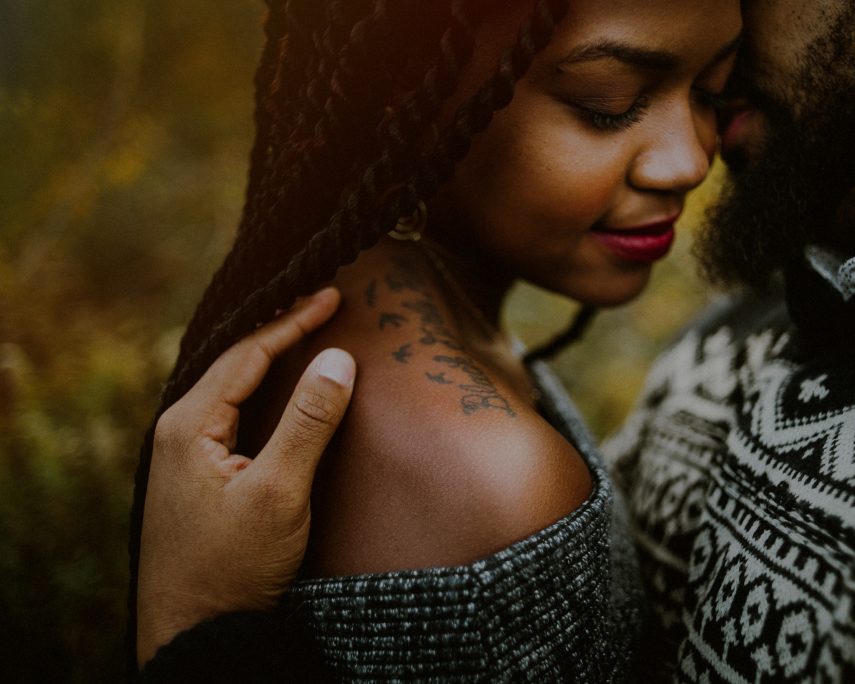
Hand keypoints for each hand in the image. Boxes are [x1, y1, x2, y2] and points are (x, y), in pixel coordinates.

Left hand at [136, 287, 354, 666]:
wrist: (194, 633)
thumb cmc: (232, 566)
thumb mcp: (278, 492)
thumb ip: (308, 422)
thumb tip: (338, 359)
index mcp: (188, 424)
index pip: (247, 352)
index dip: (293, 321)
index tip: (332, 296)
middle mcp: (178, 431)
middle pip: (235, 363)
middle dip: (280, 331)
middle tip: (323, 306)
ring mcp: (185, 455)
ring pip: (233, 389)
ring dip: (271, 360)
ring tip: (307, 336)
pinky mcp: (198, 477)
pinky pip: (232, 415)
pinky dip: (263, 393)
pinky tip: (281, 393)